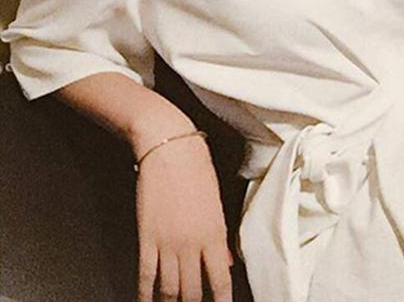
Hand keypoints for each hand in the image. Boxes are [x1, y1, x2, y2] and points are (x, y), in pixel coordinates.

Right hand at [135, 134, 233, 301]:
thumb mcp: (216, 203)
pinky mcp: (146, 238)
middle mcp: (192, 244)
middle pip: (193, 292)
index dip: (221, 301)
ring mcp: (168, 243)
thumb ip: (220, 238)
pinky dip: (145, 295)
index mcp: (215, 234)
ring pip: (169, 289)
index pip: (220, 280)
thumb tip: (225, 263)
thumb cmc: (197, 169)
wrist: (170, 149)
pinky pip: (146, 276)